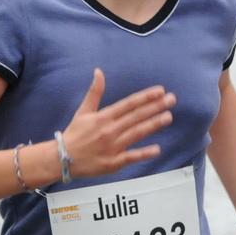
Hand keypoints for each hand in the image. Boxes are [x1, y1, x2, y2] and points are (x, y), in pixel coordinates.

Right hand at [59, 69, 175, 177]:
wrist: (63, 158)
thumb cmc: (75, 134)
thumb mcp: (83, 111)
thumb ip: (95, 92)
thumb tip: (99, 72)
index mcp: (104, 117)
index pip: (129, 104)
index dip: (145, 97)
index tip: (160, 91)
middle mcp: (110, 130)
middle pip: (136, 116)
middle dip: (156, 107)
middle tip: (172, 100)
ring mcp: (113, 146)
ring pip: (137, 133)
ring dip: (153, 124)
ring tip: (168, 117)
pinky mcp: (114, 162)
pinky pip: (131, 157)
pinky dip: (144, 153)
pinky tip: (157, 149)